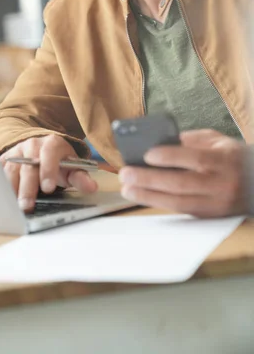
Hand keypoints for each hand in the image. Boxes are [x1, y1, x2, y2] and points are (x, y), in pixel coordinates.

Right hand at [0, 134, 97, 211]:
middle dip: (27, 187)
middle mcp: (32, 145)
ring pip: (10, 169)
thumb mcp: (72, 168)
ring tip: (12, 207)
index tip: (48, 187)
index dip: (48, 169)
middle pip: (28, 166)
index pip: (49, 154)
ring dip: (10, 189)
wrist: (42, 150)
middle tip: (27, 205)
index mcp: (51, 144)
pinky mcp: (4, 159)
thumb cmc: (58, 162)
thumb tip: (91, 187)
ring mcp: (16, 152)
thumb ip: (81, 178)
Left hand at [119, 129, 250, 216]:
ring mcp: (215, 204)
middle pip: (181, 184)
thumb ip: (190, 140)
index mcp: (222, 160)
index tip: (146, 154)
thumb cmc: (231, 156)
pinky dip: (160, 203)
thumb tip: (159, 143)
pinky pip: (181, 210)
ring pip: (178, 203)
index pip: (193, 159)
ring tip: (127, 189)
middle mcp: (220, 184)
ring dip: (148, 196)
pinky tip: (143, 196)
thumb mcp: (216, 141)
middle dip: (149, 179)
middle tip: (126, 174)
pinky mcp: (209, 216)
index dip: (168, 157)